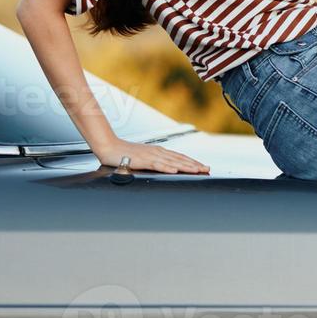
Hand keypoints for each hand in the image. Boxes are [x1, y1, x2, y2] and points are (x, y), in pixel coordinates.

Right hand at [95, 139, 209, 174]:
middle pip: (180, 159)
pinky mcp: (142, 160)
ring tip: (197, 170)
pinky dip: (167, 167)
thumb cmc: (125, 154)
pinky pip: (156, 164)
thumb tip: (165, 169)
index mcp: (159, 152)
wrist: (109, 147)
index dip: (192, 162)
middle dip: (195, 165)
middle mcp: (158, 152)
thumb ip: (154, 162)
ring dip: (185, 166)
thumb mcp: (143, 159)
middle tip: (207, 169)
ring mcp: (150, 155)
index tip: (203, 167)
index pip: (180, 157)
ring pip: (172, 162)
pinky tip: (175, 171)